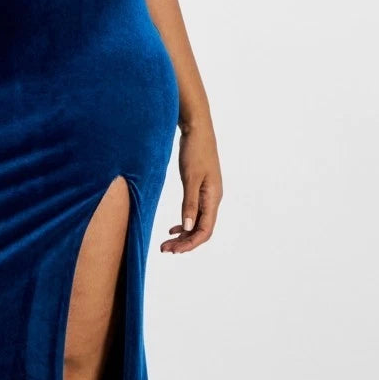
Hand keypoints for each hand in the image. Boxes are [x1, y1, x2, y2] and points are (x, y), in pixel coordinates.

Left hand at [161, 125, 222, 254]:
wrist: (198, 129)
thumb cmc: (195, 151)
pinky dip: (184, 222)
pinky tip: (174, 227)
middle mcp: (213, 199)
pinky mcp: (201, 188)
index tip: (173, 250)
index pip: (204, 230)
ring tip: (167, 242)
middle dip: (184, 242)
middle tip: (165, 249)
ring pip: (197, 222)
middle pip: (201, 230)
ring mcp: (208, 194)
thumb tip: (186, 227)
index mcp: (213, 198)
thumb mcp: (190, 178)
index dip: (189, 244)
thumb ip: (189, 203)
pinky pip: (195, 212)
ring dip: (184, 234)